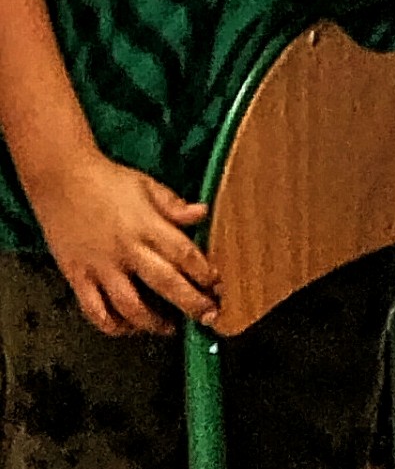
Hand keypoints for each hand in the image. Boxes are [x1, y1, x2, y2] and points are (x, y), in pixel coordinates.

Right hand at [33, 148, 217, 336]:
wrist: (61, 181)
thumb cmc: (108, 181)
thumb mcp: (148, 185)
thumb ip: (175, 205)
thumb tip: (202, 213)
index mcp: (147, 225)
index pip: (184, 254)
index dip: (204, 273)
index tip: (218, 285)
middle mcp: (126, 250)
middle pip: (165, 283)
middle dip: (191, 303)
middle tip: (208, 316)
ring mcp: (100, 267)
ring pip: (129, 305)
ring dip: (153, 322)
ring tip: (169, 328)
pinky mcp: (77, 277)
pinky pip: (95, 310)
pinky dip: (112, 325)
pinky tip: (126, 328)